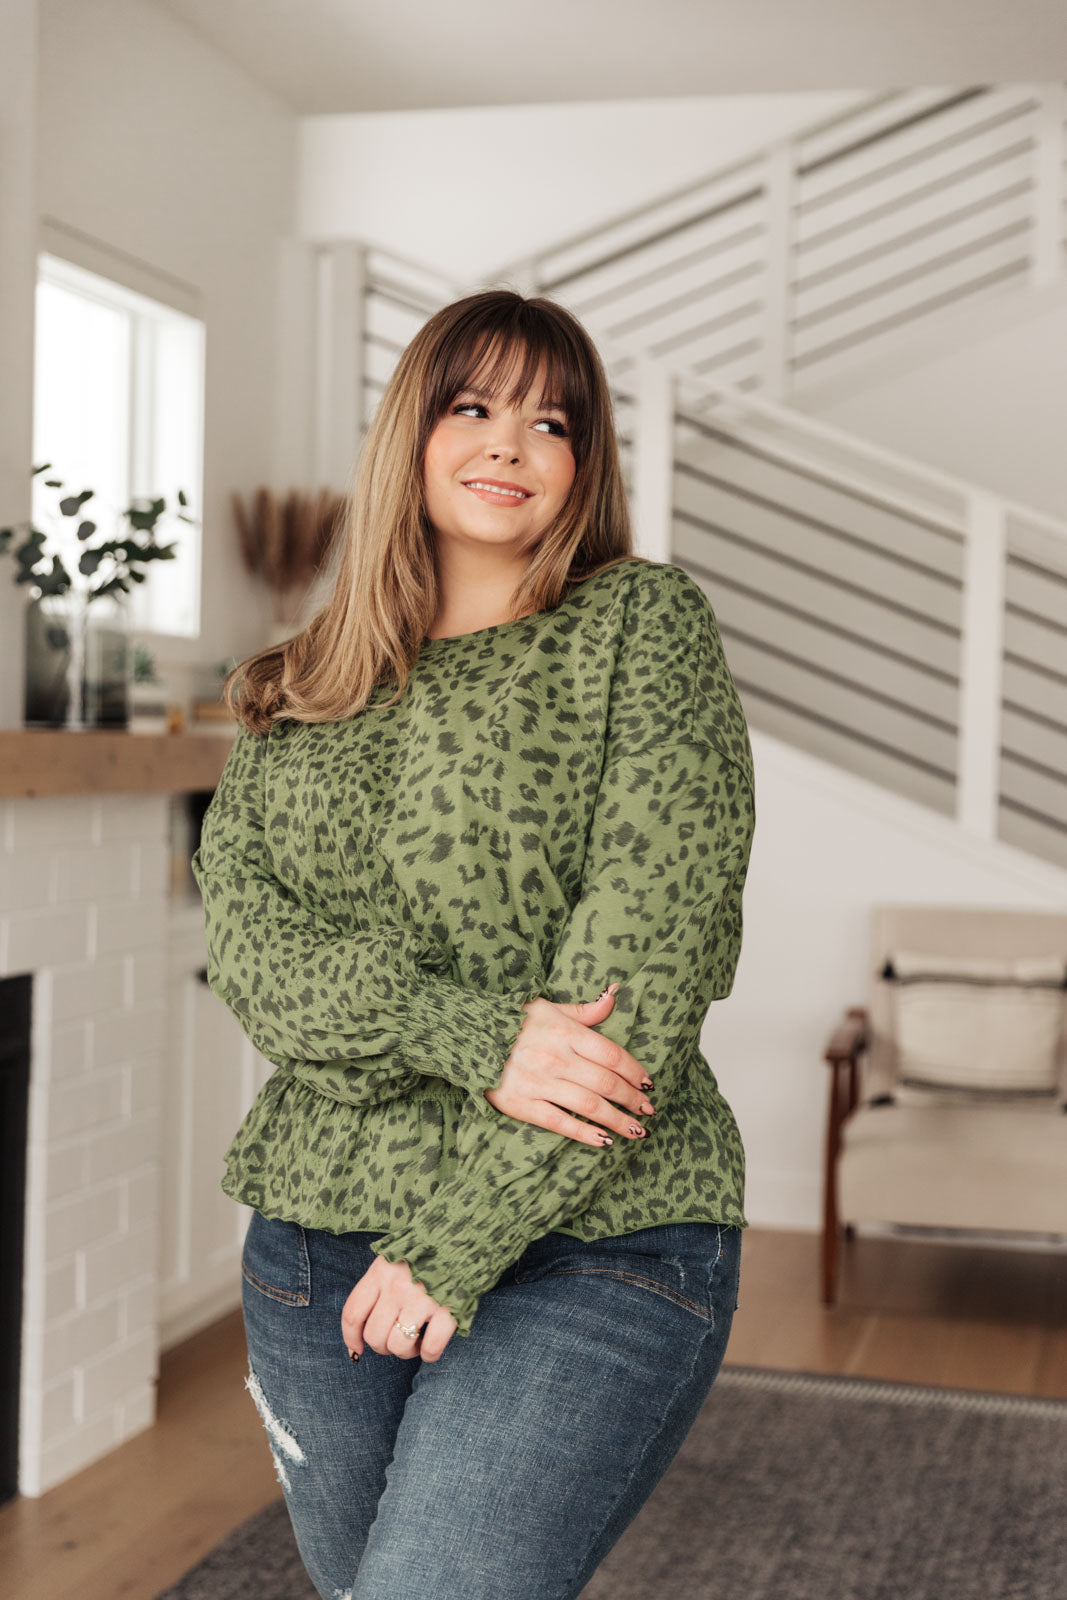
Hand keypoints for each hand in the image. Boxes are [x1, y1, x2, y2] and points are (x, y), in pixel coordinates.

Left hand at [341, 1253, 456, 1362]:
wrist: (467, 1233)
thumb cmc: (428, 1249)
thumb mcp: (396, 1256)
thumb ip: (379, 1283)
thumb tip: (363, 1323)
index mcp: (381, 1272)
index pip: (353, 1314)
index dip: (351, 1338)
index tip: (357, 1350)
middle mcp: (397, 1286)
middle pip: (374, 1336)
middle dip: (383, 1346)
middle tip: (396, 1339)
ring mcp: (422, 1299)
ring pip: (399, 1346)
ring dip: (407, 1351)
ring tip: (416, 1339)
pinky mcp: (448, 1309)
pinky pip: (431, 1348)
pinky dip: (430, 1353)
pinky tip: (432, 1345)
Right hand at [484, 984, 656, 1147]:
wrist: (467, 1037)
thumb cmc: (514, 1022)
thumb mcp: (548, 1008)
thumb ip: (584, 1010)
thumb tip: (615, 994)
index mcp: (564, 1032)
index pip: (611, 1054)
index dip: (634, 1072)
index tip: (649, 1084)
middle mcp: (554, 1057)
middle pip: (605, 1083)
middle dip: (631, 1099)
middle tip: (648, 1111)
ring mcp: (538, 1082)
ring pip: (588, 1105)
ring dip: (617, 1120)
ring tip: (636, 1130)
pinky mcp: (521, 1104)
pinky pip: (560, 1122)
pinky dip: (585, 1133)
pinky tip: (604, 1140)